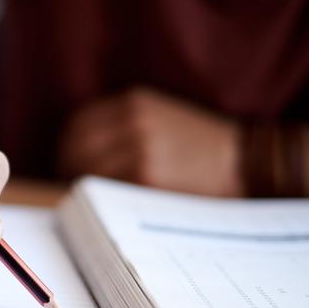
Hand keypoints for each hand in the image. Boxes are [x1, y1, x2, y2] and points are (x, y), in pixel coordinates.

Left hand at [58, 88, 243, 195]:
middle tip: (71, 184)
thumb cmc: (198, 144)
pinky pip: (107, 189)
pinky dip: (100, 197)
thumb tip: (77, 149)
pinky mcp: (146, 177)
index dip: (67, 146)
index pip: (77, 124)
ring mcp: (139, 149)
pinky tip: (105, 204)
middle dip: (68, 168)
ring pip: (88, 170)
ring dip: (82, 185)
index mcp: (133, 102)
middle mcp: (132, 121)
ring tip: (88, 196)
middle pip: (76, 147)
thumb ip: (120, 124)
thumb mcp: (159, 115)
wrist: (242, 161)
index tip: (66, 161)